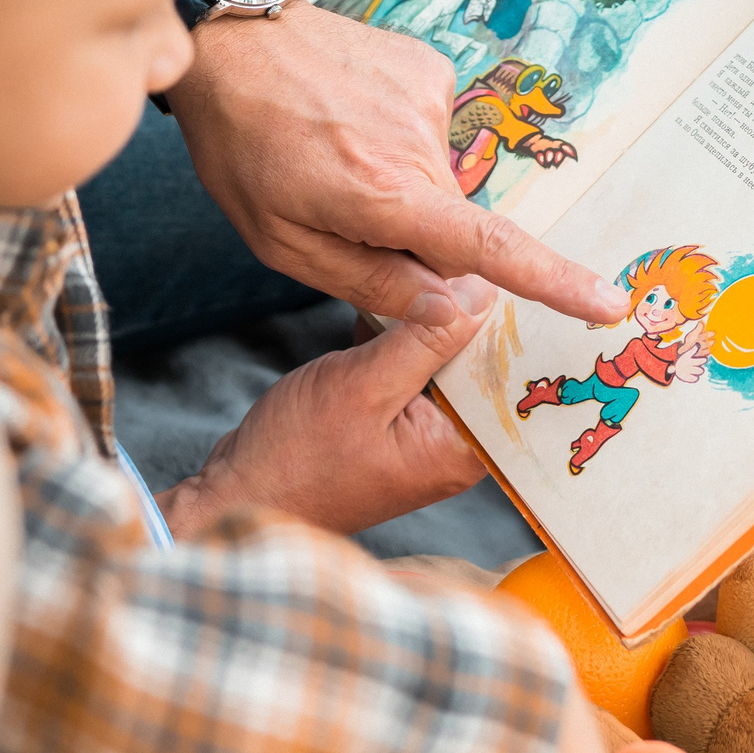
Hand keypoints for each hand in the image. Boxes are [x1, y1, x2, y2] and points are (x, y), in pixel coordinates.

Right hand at [158, 276, 495, 534]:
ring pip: (444, 359)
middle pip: (481, 362)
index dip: (509, 320)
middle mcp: (454, 444)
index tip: (500, 270)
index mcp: (463, 449)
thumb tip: (482, 293)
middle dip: (465, 312)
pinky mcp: (394, 418)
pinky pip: (412, 367)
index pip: (511, 375)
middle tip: (452, 259)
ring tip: (414, 275)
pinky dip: (397, 338)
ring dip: (425, 320)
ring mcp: (423, 432)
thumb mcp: (365, 385)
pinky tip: (378, 312)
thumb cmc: (298, 456)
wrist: (242, 493)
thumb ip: (427, 340)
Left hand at [165, 0, 624, 326]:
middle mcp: (418, 143)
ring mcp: (428, 96)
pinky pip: (428, 131)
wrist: (229, 41)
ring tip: (330, 154)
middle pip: (452, 225)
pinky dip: (395, 141)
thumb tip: (458, 314)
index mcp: (383, 195)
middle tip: (337, 213)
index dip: (554, 282)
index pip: (488, 250)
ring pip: (437, 179)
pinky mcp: (428, 66)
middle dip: (410, 239)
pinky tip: (346, 119)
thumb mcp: (283, 243)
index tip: (609, 304)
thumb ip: (374, 284)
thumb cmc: (243, 149)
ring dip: (398, 186)